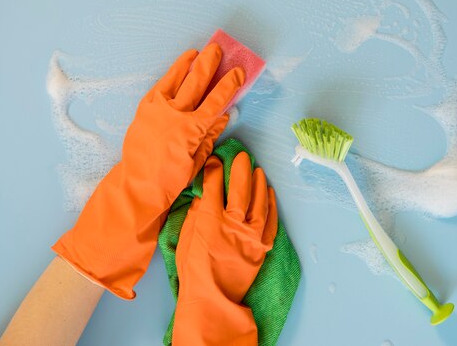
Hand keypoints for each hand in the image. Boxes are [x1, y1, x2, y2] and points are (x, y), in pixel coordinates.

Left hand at [53, 43, 243, 299]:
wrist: (138, 184)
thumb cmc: (171, 179)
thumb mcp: (197, 159)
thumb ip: (210, 135)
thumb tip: (224, 116)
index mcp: (191, 129)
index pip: (215, 101)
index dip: (229, 85)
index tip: (238, 72)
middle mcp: (175, 114)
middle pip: (196, 82)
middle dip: (209, 64)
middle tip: (217, 49)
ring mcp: (157, 109)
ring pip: (176, 79)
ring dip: (188, 63)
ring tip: (198, 51)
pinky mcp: (145, 108)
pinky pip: (161, 86)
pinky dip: (171, 74)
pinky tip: (179, 67)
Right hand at [173, 152, 277, 345]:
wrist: (211, 300)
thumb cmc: (192, 271)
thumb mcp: (184, 239)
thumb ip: (195, 215)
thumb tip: (203, 198)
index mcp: (209, 220)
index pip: (213, 186)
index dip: (214, 170)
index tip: (215, 160)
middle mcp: (233, 223)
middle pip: (240, 188)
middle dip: (240, 169)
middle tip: (242, 157)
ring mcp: (251, 235)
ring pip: (259, 202)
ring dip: (259, 183)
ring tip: (258, 170)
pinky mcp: (262, 247)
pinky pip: (270, 222)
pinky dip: (271, 206)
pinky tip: (270, 193)